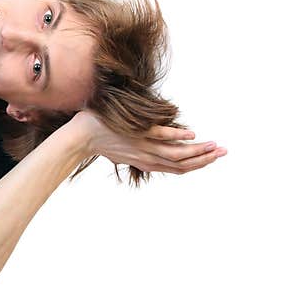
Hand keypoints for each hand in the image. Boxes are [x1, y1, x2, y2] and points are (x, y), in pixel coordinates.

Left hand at [71, 110, 225, 175]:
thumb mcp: (125, 151)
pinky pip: (159, 137)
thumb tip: (153, 143)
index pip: (178, 169)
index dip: (197, 164)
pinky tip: (191, 133)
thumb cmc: (101, 140)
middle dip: (205, 159)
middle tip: (224, 152)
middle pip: (182, 164)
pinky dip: (176, 136)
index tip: (213, 158)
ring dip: (197, 150)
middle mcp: (147, 158)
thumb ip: (142, 150)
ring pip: (175, 154)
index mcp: (146, 162)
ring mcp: (143, 146)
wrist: (79, 137)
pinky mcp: (137, 134)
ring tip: (215, 146)